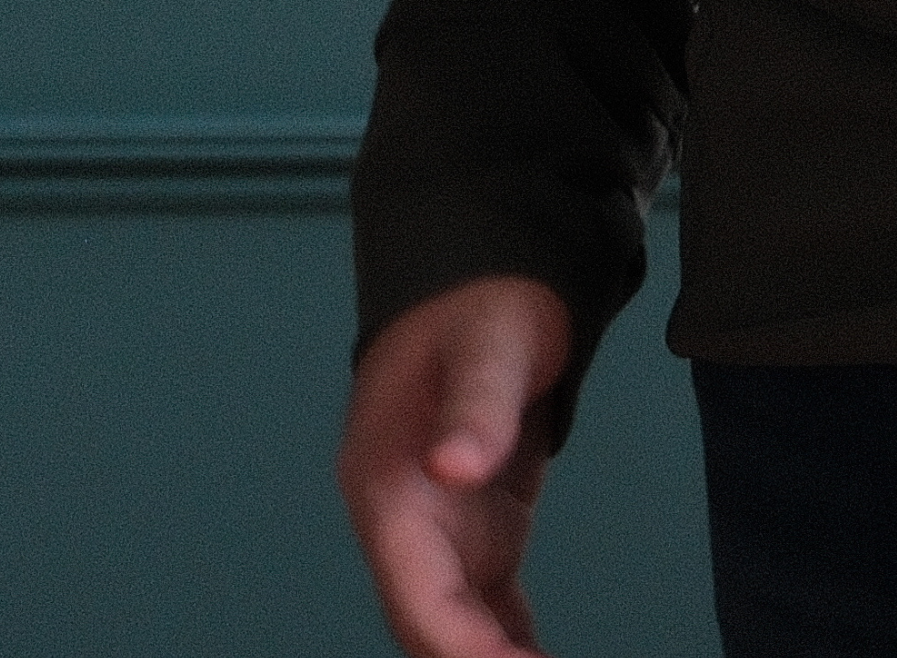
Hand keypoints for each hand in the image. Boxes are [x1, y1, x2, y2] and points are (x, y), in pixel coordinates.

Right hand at [338, 274, 573, 657]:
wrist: (484, 276)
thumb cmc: (482, 300)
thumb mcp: (489, 337)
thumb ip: (476, 400)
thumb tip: (453, 466)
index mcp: (387, 484)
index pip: (415, 592)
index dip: (458, 645)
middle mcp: (403, 523)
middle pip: (431, 624)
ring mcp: (438, 532)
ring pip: (457, 625)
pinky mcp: (477, 532)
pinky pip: (489, 607)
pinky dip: (509, 644)